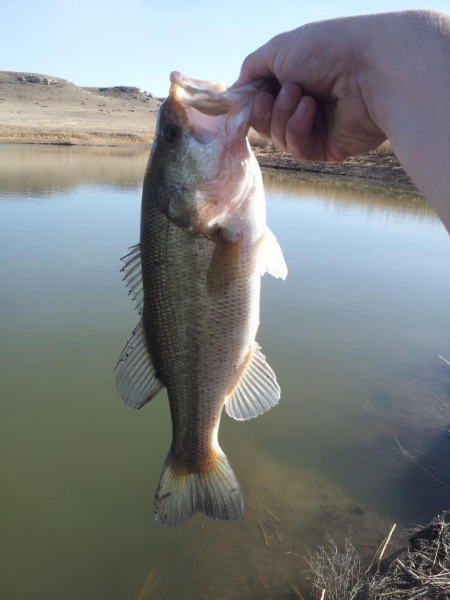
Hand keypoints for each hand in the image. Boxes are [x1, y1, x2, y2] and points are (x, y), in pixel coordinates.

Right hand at [235, 18, 386, 161]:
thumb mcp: (278, 49)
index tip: (242, 99)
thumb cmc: (327, 51)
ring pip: (278, 137)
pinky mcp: (327, 148)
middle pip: (263, 124)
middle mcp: (304, 105)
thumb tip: (234, 92)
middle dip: (265, 109)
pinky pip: (297, 147)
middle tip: (283, 90)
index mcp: (294, 80)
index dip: (248, 103)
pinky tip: (312, 109)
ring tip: (303, 94)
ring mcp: (316, 128)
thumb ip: (251, 69)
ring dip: (283, 115)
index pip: (259, 101)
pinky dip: (298, 128)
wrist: (368, 69)